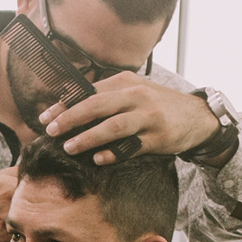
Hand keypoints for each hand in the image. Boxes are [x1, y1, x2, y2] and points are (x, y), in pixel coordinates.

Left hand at [40, 75, 219, 164]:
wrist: (197, 116)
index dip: (65, 105)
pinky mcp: (158, 137)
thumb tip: (69, 111)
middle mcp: (136, 96)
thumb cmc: (156, 106)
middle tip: (51, 132)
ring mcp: (148, 116)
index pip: (89, 92)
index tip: (45, 119)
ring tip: (70, 147)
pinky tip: (99, 159)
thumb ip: (106, 99)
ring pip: (114, 125)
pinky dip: (114, 153)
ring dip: (89, 137)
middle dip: (71, 118)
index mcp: (125, 82)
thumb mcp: (133, 93)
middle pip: (98, 104)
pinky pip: (132, 147)